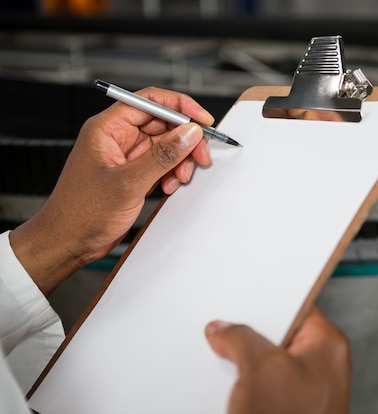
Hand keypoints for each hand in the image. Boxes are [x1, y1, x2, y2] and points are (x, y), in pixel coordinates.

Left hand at [10, 87, 212, 293]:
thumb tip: (189, 133)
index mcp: (108, 128)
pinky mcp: (133, 173)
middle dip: (185, 140)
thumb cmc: (82, 213)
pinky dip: (171, 173)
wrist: (69, 242)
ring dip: (179, 161)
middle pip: (162, 124)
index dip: (180, 107)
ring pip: (165, 146)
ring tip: (180, 178)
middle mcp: (117, 137)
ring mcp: (126, 156)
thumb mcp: (129, 182)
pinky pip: (161, 164)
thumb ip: (163, 156)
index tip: (202, 120)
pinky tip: (169, 187)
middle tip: (200, 157)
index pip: (150, 101)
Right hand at [205, 307, 351, 413]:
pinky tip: (232, 388)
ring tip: (229, 364)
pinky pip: (265, 386)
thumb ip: (241, 337)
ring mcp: (307, 391)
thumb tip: (227, 329)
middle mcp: (322, 367)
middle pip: (281, 335)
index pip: (298, 306)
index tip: (246, 299)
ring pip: (270, 362)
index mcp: (329, 346)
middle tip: (230, 333)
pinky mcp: (289, 410)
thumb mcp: (261, 367)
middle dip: (253, 336)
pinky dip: (247, 384)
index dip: (269, 301)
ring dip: (246, 363)